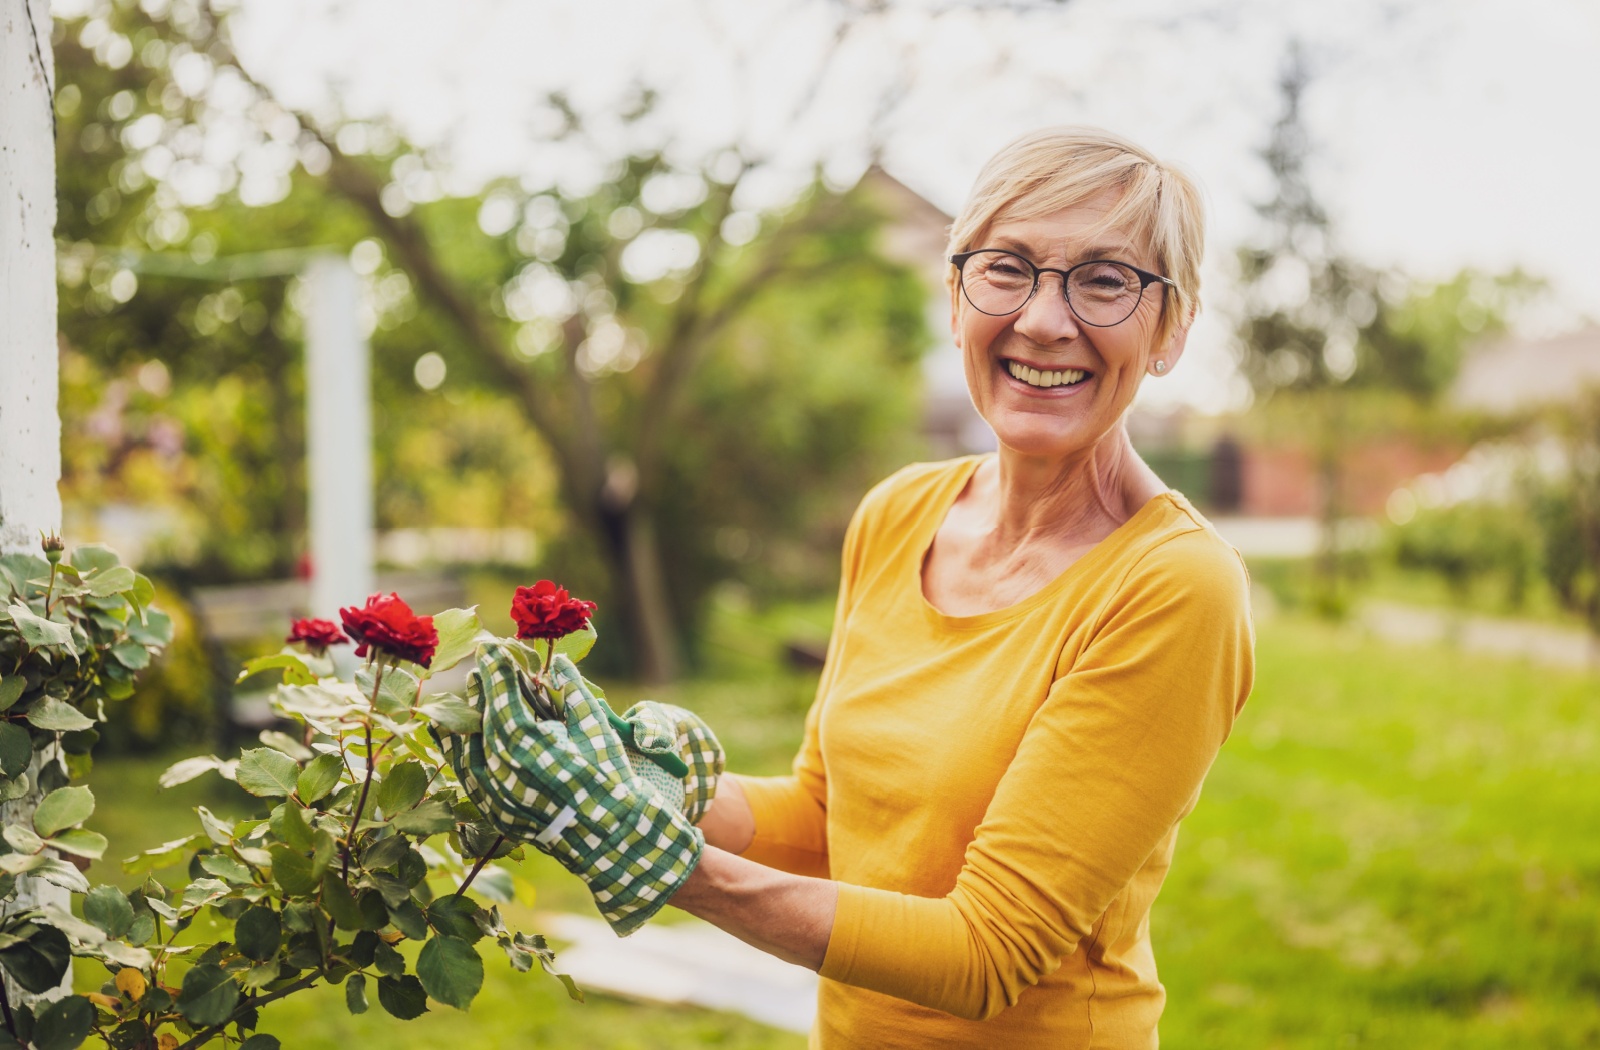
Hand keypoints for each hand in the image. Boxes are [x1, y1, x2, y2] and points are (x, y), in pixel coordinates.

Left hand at [437, 642, 702, 934]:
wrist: (612, 837)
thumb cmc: (610, 779)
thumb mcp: (597, 731)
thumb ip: (574, 692)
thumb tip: (558, 662)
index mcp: (531, 748)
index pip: (503, 701)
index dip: (498, 673)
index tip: (494, 649)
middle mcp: (506, 773)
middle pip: (482, 721)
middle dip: (483, 689)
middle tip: (484, 663)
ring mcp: (496, 796)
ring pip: (466, 749)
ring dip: (465, 716)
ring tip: (469, 691)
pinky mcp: (495, 812)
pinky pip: (466, 778)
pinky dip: (455, 753)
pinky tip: (452, 733)